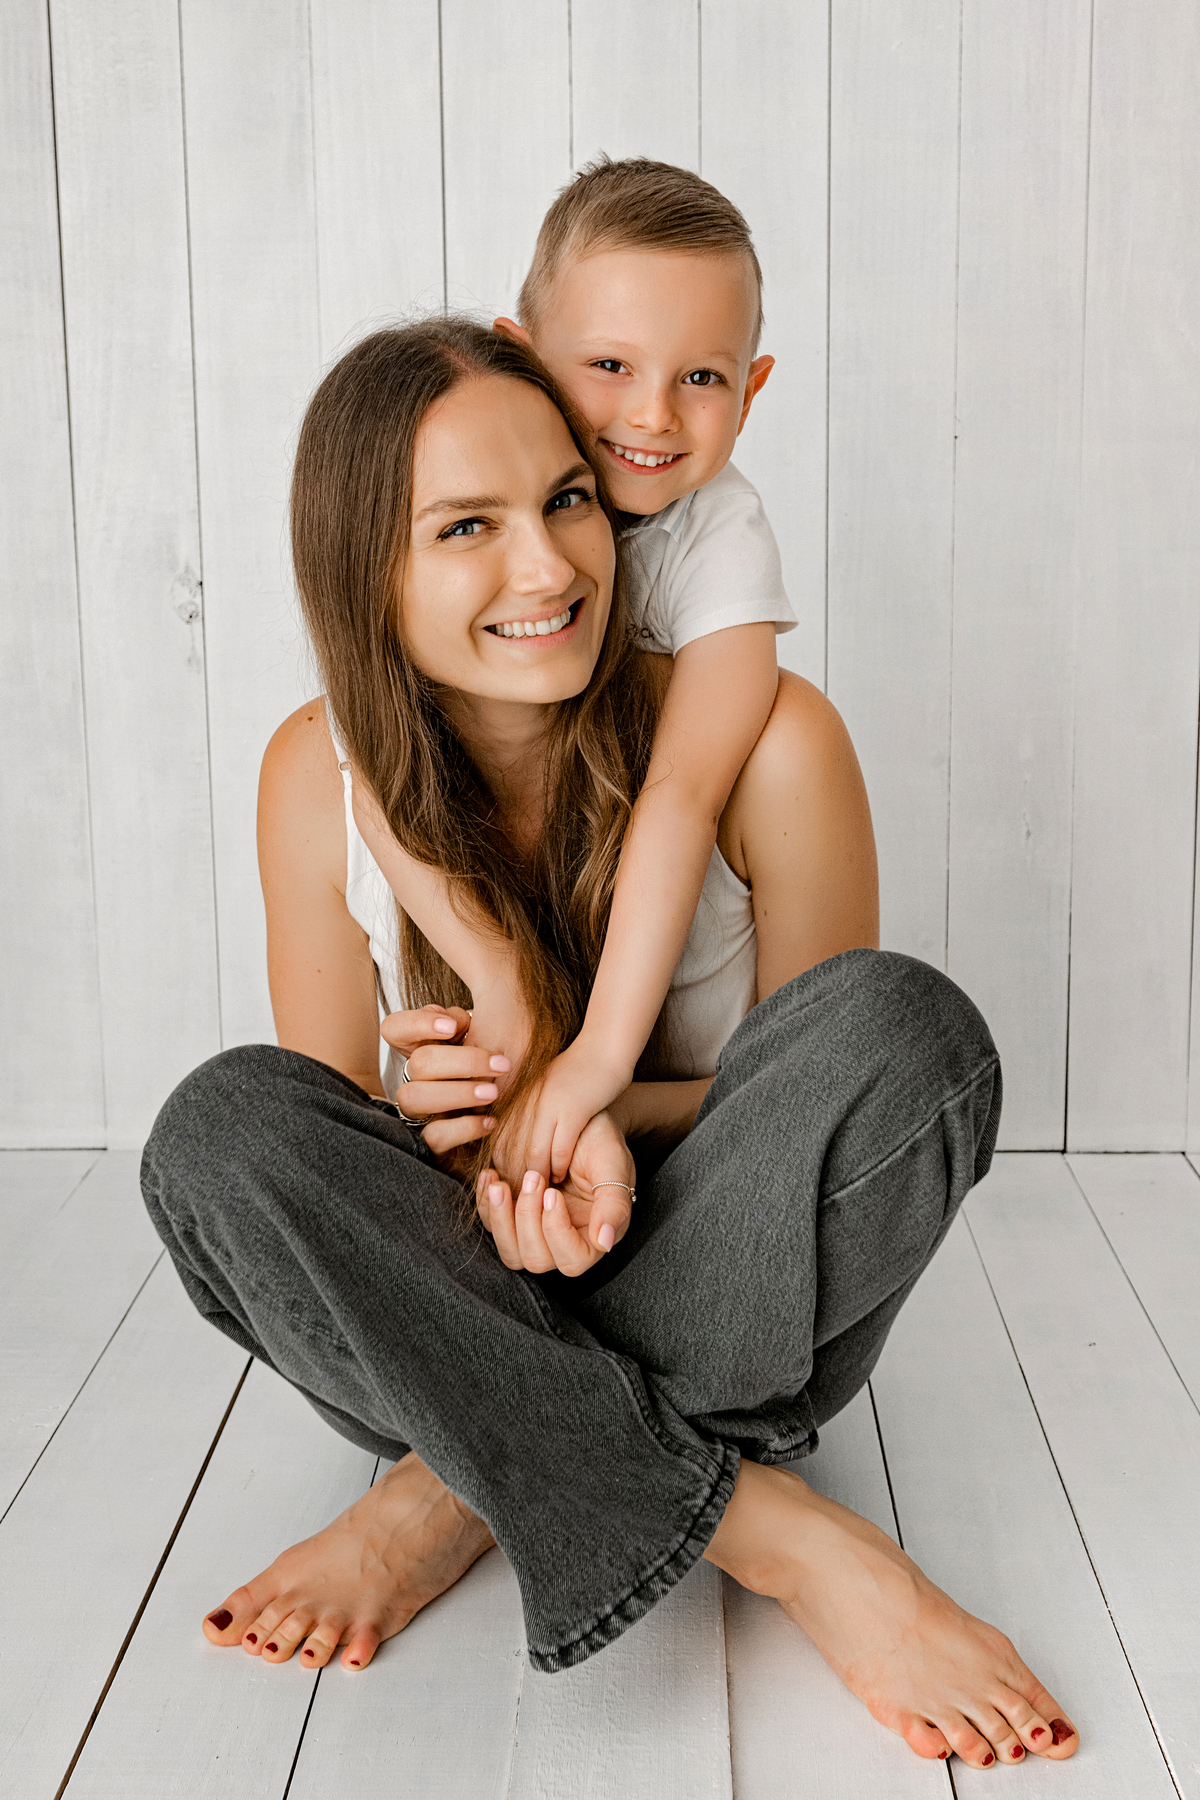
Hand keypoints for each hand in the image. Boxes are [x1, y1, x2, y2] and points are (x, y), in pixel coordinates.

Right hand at [379, 1005, 510, 1165]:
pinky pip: (433, 1137)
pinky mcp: (429, 1144)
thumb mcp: (480, 1038)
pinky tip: (490, 1121)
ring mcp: (418, 1113)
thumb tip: (454, 1019)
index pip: (394, 1028)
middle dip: (463, 1061)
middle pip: (418, 1063)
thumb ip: (463, 1022)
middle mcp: (413, 1079)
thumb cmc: (489, 1072)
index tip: (453, 1025)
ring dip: (458, 1093)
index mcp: (420, 1049)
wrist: (509, 1117)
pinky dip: (464, 1128)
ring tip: (493, 1092)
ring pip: (414, 1098)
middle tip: (502, 1064)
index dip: (418, 1023)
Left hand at [476, 1110, 635, 1275]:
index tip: (553, 1193)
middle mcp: (564, 1242)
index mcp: (593, 1236)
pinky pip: (493, 1224)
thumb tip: (604, 1242)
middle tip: (532, 1177)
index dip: (557, 1232)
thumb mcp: (613, 1166)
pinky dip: (487, 1203)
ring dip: (500, 1219)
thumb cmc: (601, 1144)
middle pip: (536, 1259)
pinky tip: (490, 1175)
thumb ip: (614, 1205)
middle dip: (526, 1220)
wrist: (578, 1124)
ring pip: (510, 1250)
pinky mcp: (515, 1217)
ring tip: (499, 1184)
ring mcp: (537, 1232)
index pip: (573, 1260)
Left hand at [494, 1033, 633, 1186]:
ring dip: (535, 1177)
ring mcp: (548, 1106)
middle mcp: (526, 1102)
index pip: (498, 1141)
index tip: (508, 1185)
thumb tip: (506, 1130)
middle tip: (522, 1197)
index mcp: (516, 1096)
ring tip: (540, 1190)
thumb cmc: (573, 1069)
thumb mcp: (538, 1085)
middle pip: (509, 1151)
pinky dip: (558, 1167)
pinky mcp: (572, 1110)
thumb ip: (522, 1106)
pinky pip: (559, 1150)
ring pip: (532, 1155)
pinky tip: (559, 1175)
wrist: (604, 1048)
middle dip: (514, 1178)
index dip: (500, 1167)